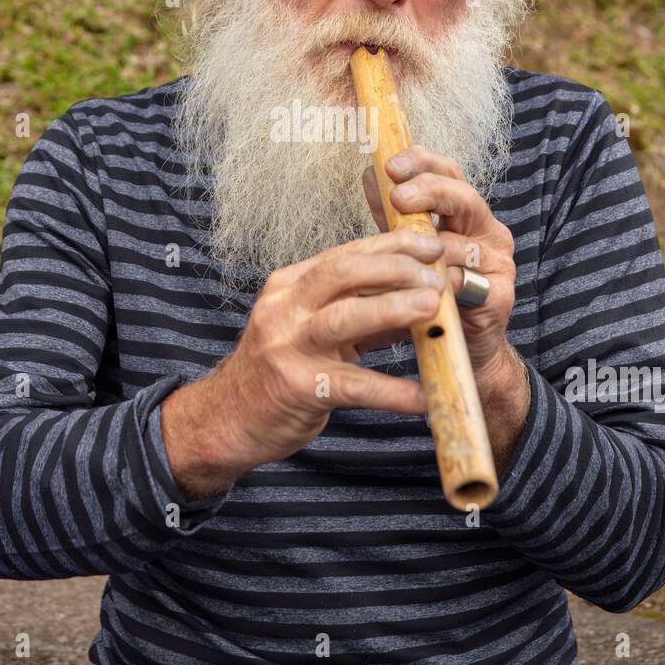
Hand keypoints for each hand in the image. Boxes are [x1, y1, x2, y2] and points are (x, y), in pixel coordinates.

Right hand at [162, 226, 448, 489]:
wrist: (228, 419)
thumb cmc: (281, 368)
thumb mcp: (313, 327)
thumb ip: (361, 309)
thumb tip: (421, 295)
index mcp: (290, 285)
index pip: (346, 253)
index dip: (392, 245)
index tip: (432, 245)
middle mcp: (285, 308)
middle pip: (343, 272)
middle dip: (395, 268)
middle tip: (437, 277)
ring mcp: (288, 346)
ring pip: (344, 317)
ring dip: (393, 308)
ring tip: (434, 308)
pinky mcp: (297, 387)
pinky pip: (353, 386)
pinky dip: (392, 390)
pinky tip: (424, 397)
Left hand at [361, 144, 515, 384]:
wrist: (458, 350)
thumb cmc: (430, 293)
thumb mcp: (408, 248)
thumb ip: (394, 216)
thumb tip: (371, 177)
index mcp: (467, 215)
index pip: (449, 173)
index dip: (422, 163)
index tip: (391, 165)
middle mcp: (489, 233)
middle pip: (464, 197)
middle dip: (429, 191)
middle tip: (399, 196)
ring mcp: (499, 264)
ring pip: (465, 244)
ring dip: (430, 246)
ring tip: (399, 248)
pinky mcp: (500, 297)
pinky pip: (470, 285)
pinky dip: (444, 284)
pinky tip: (424, 286)